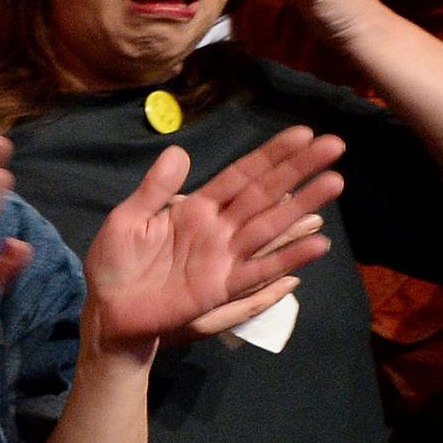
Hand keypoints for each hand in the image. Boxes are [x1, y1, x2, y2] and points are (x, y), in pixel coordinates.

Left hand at [85, 126, 341, 359]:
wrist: (107, 308)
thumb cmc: (115, 262)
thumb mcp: (127, 218)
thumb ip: (155, 188)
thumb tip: (179, 150)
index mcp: (195, 208)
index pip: (240, 175)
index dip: (270, 155)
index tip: (302, 134)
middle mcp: (218, 228)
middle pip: (264, 193)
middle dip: (298, 170)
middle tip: (335, 145)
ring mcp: (223, 257)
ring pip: (270, 225)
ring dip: (302, 206)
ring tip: (335, 181)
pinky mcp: (222, 287)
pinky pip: (259, 271)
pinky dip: (288, 258)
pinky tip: (318, 245)